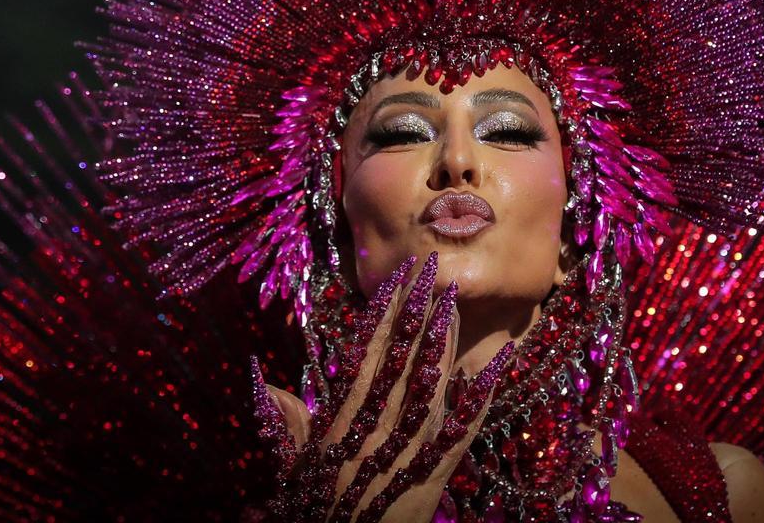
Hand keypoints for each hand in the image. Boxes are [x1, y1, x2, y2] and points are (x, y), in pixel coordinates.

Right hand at [250, 252, 513, 522]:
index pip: (369, 351)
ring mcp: (415, 444)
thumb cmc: (319, 511)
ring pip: (435, 377)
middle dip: (419, 307)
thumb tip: (265, 382)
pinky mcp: (440, 469)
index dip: (385, 311)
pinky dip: (484, 392)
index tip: (397, 277)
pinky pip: (466, 424)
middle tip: (432, 265)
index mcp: (346, 420)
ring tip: (453, 297)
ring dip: (446, 335)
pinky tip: (498, 361)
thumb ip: (287, 424)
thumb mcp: (295, 469)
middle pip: (405, 353)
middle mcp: (383, 423)